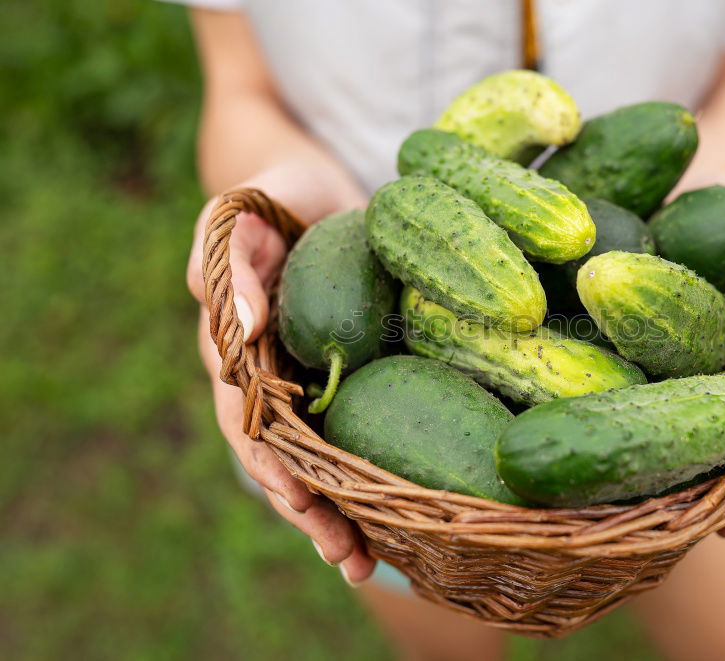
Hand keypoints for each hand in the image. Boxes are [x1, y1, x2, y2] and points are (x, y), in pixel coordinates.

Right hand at [186, 186, 374, 584]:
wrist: (315, 188)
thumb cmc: (274, 192)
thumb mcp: (241, 210)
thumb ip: (225, 257)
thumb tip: (240, 327)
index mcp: (238, 350)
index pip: (248, 419)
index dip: (270, 462)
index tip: (299, 499)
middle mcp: (274, 379)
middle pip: (285, 459)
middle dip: (311, 511)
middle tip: (348, 556)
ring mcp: (314, 383)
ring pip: (323, 460)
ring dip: (342, 513)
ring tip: (370, 563)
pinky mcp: (357, 377)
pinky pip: (363, 432)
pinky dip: (376, 475)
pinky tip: (405, 516)